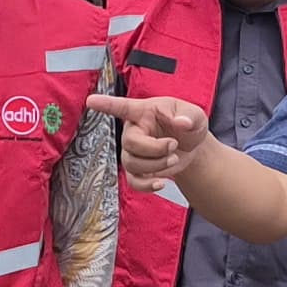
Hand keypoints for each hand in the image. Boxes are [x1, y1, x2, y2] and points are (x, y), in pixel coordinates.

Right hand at [85, 90, 207, 189]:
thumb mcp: (195, 115)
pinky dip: (147, 186)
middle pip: (129, 143)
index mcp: (143, 112)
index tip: (91, 100)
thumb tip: (181, 123)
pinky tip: (161, 183)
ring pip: (132, 163)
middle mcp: (133, 131)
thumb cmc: (188, 124)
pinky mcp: (138, 170)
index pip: (122, 107)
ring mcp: (133, 152)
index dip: (106, 104)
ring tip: (174, 159)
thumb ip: (189, 117)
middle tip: (174, 145)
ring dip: (156, 165)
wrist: (193, 147)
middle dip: (154, 149)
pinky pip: (133, 182)